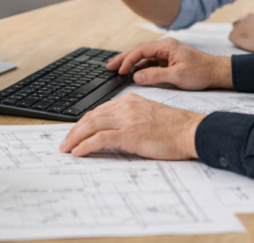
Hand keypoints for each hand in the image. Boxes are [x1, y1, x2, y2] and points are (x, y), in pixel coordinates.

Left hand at [59, 94, 203, 158]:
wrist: (189, 131)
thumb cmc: (174, 128)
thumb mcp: (148, 115)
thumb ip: (131, 118)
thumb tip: (114, 132)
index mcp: (130, 100)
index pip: (99, 110)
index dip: (84, 122)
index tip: (75, 132)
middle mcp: (126, 106)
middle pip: (91, 116)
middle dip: (74, 130)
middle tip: (65, 142)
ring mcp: (127, 119)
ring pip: (91, 126)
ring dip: (74, 138)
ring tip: (66, 148)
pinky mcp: (129, 134)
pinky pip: (99, 139)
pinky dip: (85, 146)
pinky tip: (78, 152)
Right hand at [107, 38, 231, 89]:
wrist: (217, 72)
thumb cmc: (201, 72)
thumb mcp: (177, 76)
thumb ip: (155, 76)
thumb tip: (136, 76)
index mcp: (166, 46)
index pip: (141, 50)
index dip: (128, 59)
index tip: (119, 70)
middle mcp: (165, 46)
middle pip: (139, 50)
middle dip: (124, 58)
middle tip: (109, 66)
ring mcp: (167, 53)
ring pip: (144, 56)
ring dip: (131, 63)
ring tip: (117, 70)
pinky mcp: (169, 60)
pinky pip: (150, 62)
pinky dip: (140, 67)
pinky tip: (133, 73)